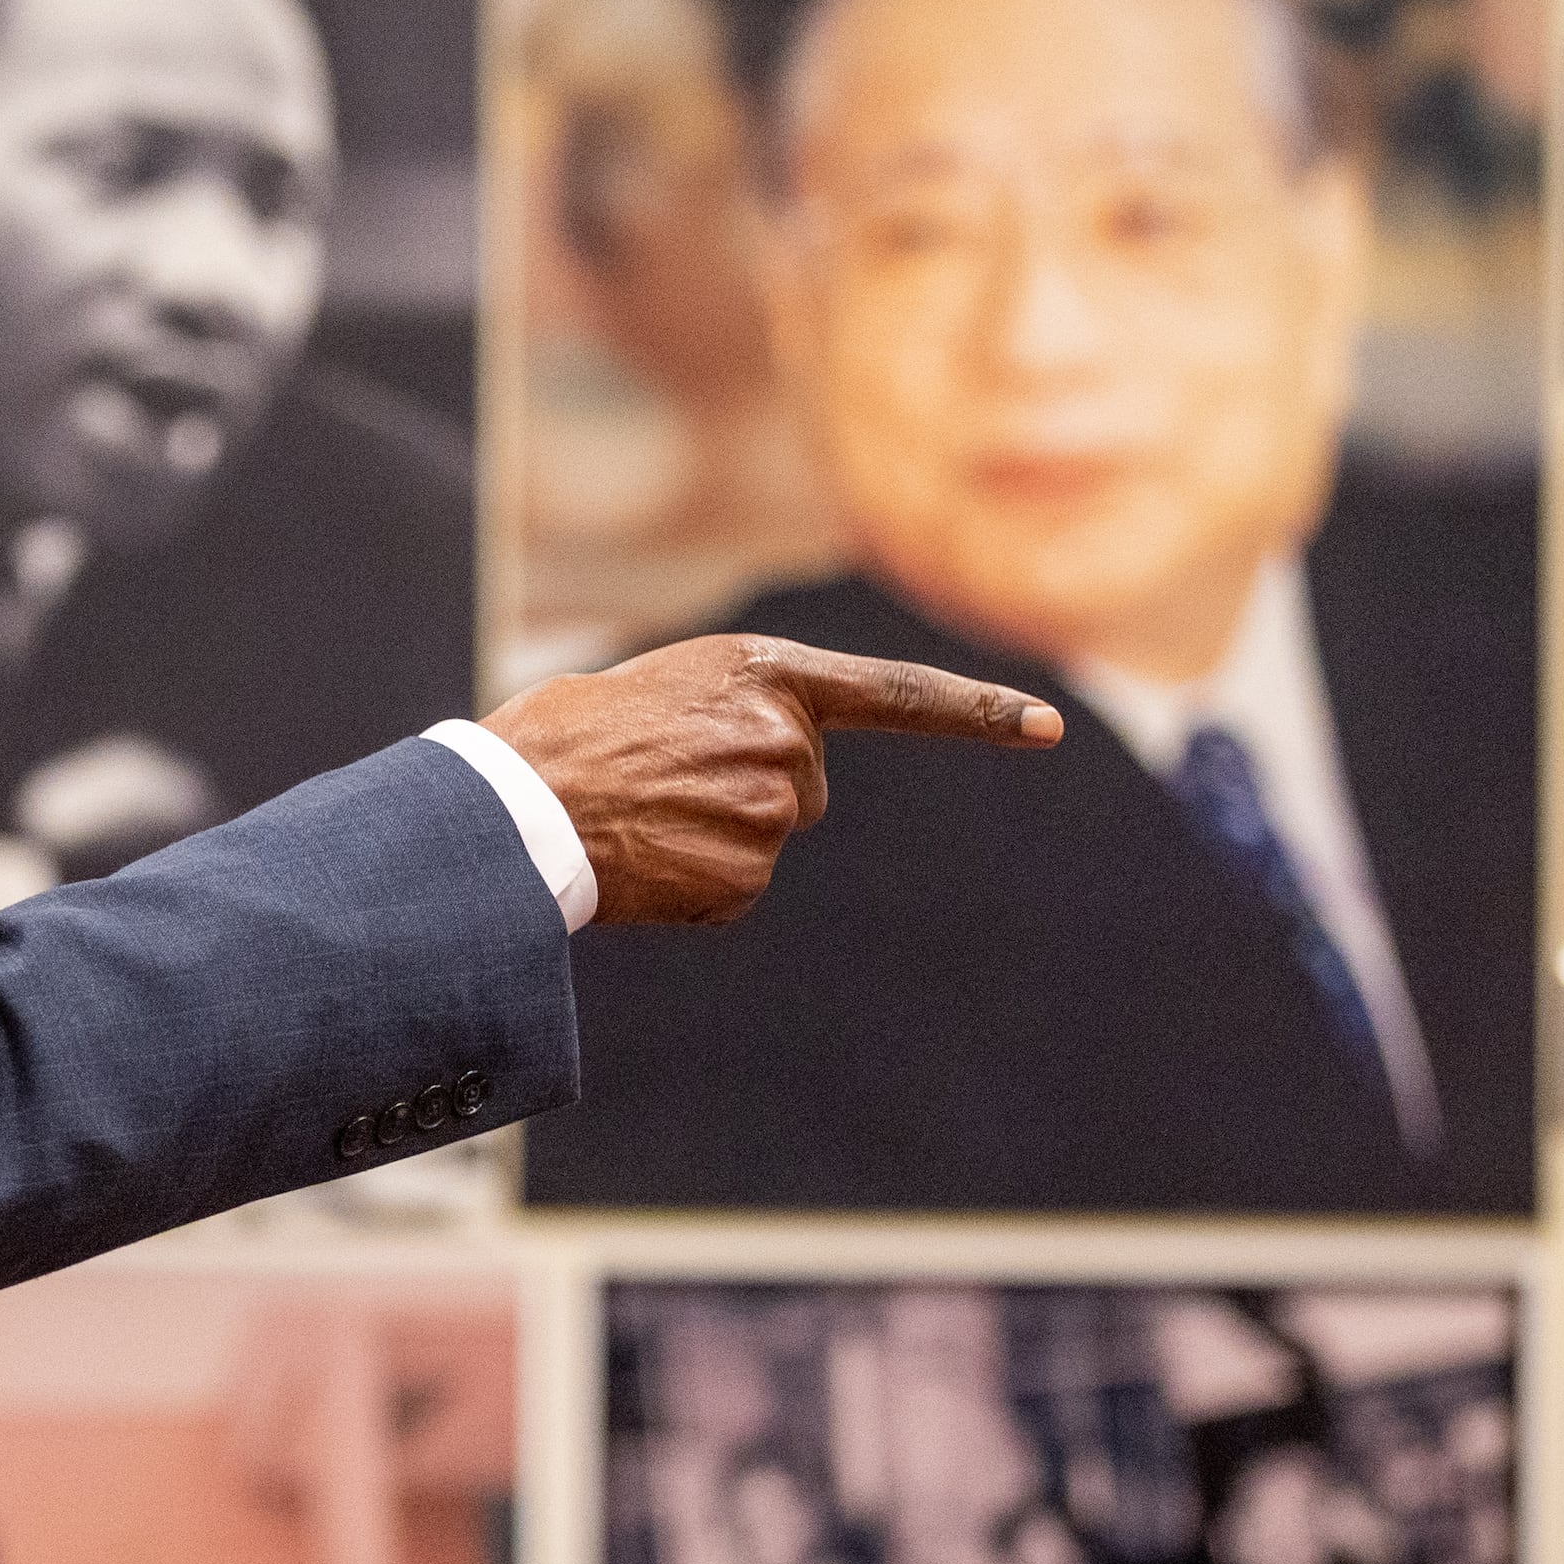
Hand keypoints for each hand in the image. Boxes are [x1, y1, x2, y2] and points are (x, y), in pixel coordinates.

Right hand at [479, 635, 1060, 925]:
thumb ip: (733, 711)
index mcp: (765, 673)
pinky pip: (735, 890)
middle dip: (744, 792)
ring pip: (766, 841)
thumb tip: (757, 773)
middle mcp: (785, 736)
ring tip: (637, 820)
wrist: (514, 801)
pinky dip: (693, 885)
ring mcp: (772, 808)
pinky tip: (643, 863)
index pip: (895, 696)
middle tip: (656, 783)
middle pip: (802, 789)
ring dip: (710, 840)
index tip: (1049, 728)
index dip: (976, 715)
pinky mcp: (748, 874)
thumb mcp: (663, 690)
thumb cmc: (568, 737)